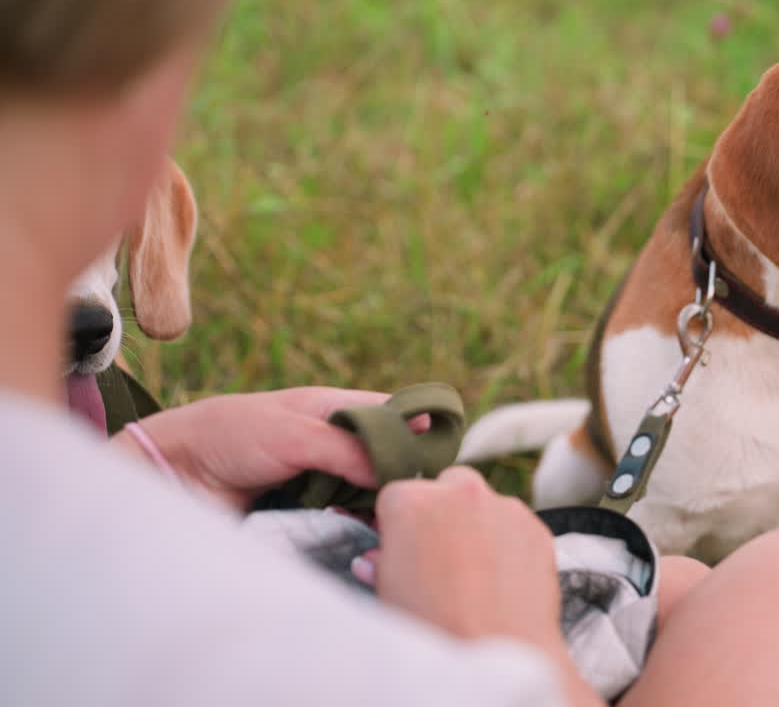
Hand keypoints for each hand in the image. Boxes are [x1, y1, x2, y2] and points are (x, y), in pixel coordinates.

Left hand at [111, 387, 412, 510]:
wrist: (174, 474)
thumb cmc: (230, 436)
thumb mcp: (295, 432)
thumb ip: (347, 448)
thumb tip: (395, 473)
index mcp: (333, 407)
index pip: (392, 414)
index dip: (418, 430)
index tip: (442, 454)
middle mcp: (333, 440)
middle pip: (386, 455)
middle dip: (403, 472)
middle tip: (421, 496)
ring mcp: (322, 475)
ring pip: (370, 488)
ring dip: (382, 501)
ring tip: (398, 518)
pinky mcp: (308, 509)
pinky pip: (347, 515)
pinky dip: (361, 521)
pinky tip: (373, 532)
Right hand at [363, 467, 604, 706]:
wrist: (496, 652)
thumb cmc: (434, 626)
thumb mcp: (388, 593)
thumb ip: (381, 563)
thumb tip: (377, 560)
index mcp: (412, 501)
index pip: (396, 496)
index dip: (398, 525)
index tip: (402, 546)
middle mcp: (460, 491)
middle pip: (445, 487)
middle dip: (442, 512)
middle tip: (440, 555)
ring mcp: (504, 506)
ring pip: (485, 503)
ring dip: (477, 525)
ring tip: (474, 572)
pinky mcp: (536, 526)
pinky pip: (516, 526)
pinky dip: (509, 543)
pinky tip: (501, 578)